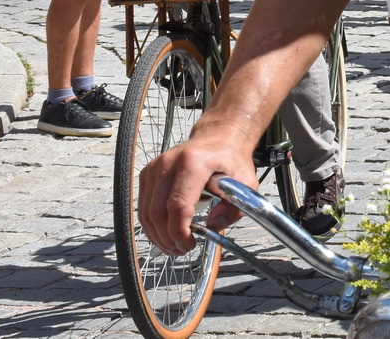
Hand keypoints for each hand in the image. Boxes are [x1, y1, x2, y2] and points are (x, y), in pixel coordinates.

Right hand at [137, 127, 256, 255]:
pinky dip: (152, 226)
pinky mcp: (148, 173)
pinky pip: (143, 207)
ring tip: (174, 246)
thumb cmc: (231, 160)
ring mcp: (155, 167)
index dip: (180, 231)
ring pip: (146, 212)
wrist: (218, 139)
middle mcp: (169, 162)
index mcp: (194, 162)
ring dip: (158, 236)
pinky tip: (165, 235)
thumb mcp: (245, 183)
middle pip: (158, 212)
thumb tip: (213, 227)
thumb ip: (233, 208)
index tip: (190, 244)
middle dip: (168, 238)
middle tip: (182, 250)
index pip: (178, 205)